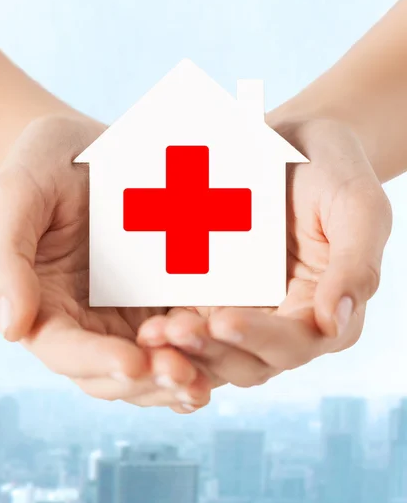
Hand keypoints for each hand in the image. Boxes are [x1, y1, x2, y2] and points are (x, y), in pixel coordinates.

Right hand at [0, 114, 211, 411]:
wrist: (93, 147)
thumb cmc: (47, 165)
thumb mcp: (18, 196)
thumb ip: (6, 260)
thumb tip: (10, 328)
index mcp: (45, 308)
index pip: (64, 350)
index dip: (96, 361)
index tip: (131, 362)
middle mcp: (87, 324)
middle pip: (111, 374)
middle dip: (147, 380)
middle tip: (184, 375)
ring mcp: (128, 317)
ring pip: (151, 368)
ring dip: (177, 379)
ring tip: (206, 378)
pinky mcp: (165, 302)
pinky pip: (184, 339)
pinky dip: (202, 355)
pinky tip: (228, 356)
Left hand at [138, 118, 392, 386]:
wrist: (291, 142)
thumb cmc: (333, 170)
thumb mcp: (357, 206)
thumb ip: (355, 265)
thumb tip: (334, 324)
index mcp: (323, 311)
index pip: (295, 344)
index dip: (260, 339)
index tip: (223, 321)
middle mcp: (282, 323)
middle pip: (248, 361)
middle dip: (211, 351)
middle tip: (173, 332)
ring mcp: (244, 312)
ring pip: (214, 353)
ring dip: (184, 352)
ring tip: (152, 334)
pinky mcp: (211, 297)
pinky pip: (190, 326)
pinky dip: (170, 335)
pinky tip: (144, 327)